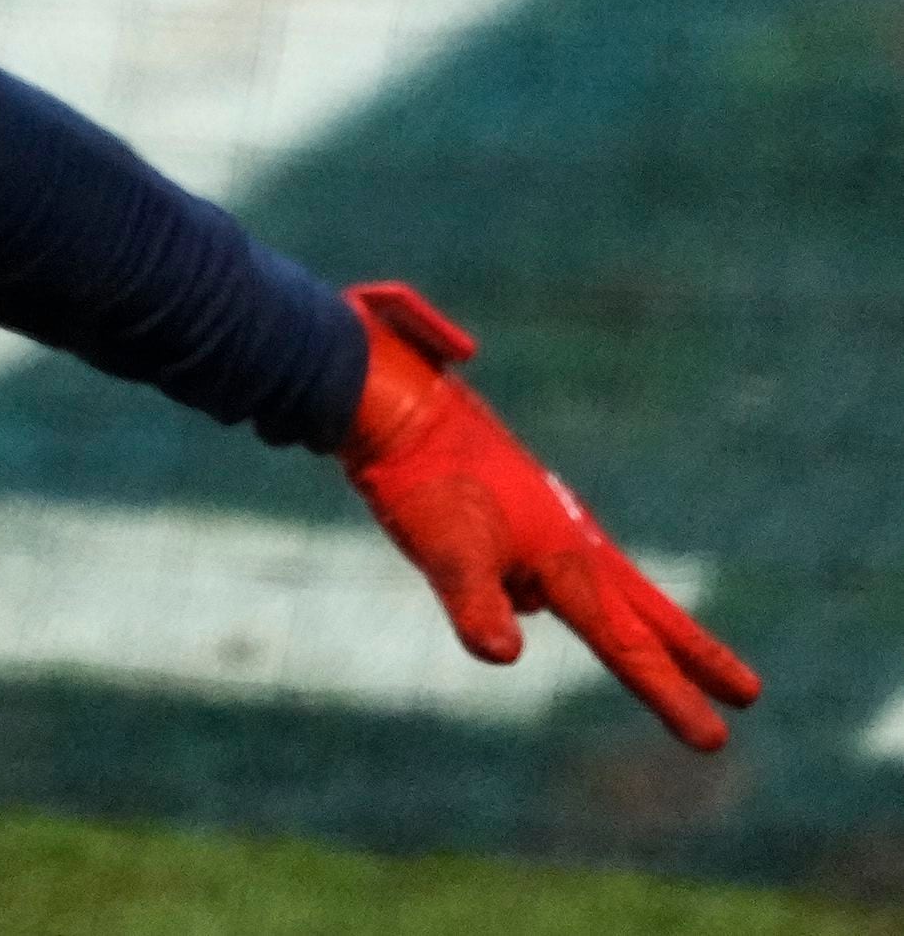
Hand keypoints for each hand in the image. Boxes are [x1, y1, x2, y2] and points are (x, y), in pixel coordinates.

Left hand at [338, 282, 758, 749]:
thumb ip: (475, 603)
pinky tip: (537, 593)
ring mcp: (547, 520)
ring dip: (645, 623)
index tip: (717, 738)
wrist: (390, 401)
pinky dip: (571, 588)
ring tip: (675, 655)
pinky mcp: (517, 506)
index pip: (626, 643)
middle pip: (645, 611)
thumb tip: (505, 656)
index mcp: (565, 558)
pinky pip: (556, 564)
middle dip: (693, 654)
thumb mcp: (441, 548)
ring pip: (610, 584)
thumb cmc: (418, 477)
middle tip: (747, 694)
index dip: (670, 694)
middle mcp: (570, 539)